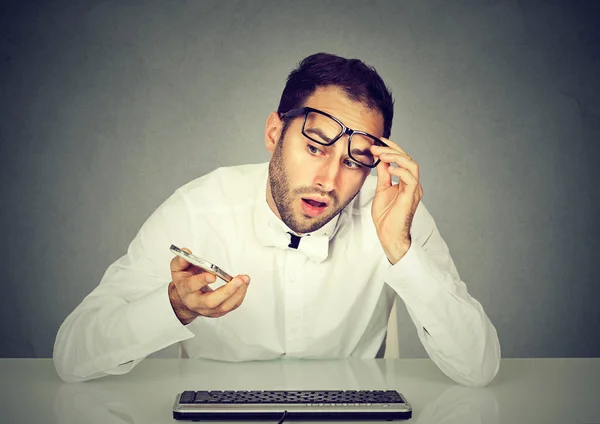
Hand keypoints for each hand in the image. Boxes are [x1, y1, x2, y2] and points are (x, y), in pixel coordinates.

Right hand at [168, 248, 249, 324]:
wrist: (186, 298)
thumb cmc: (185, 281)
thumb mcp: (178, 269)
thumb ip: (180, 260)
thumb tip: (186, 252)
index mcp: (185, 290)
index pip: (191, 287)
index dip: (202, 280)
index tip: (213, 275)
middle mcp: (196, 303)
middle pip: (211, 301)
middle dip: (227, 291)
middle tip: (239, 279)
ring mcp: (208, 310)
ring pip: (224, 306)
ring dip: (237, 293)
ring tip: (245, 279)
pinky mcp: (218, 311)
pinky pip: (231, 306)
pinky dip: (240, 295)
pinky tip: (243, 284)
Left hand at [370, 138, 422, 263]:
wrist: (388, 234)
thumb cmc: (386, 216)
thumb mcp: (381, 190)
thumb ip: (383, 175)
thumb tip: (381, 160)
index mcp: (406, 182)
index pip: (402, 160)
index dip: (392, 148)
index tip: (379, 142)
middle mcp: (412, 184)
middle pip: (408, 159)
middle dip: (392, 150)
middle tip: (377, 146)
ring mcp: (414, 189)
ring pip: (412, 165)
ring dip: (396, 157)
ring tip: (382, 155)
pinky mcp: (411, 196)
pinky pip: (411, 178)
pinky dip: (400, 170)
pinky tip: (389, 169)